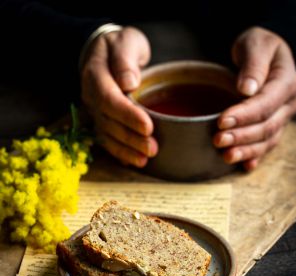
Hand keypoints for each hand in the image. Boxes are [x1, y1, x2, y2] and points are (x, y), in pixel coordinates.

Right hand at [81, 26, 157, 166]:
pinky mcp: (100, 122)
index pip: (109, 99)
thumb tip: (129, 83)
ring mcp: (94, 112)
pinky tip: (135, 162)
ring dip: (126, 150)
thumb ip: (125, 59)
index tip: (147, 126)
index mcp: (95, 75)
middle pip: (109, 122)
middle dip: (131, 138)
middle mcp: (91, 97)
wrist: (103, 53)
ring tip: (145, 159)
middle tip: (152, 148)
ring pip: (107, 135)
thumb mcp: (125, 41)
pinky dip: (121, 153)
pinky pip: (107, 141)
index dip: (128, 115)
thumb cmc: (118, 46)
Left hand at [214, 27, 295, 169]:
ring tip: (226, 156)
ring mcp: (283, 117)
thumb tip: (247, 89)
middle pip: (267, 126)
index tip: (222, 121)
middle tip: (218, 140)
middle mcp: (289, 103)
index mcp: (287, 81)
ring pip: (267, 140)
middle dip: (242, 136)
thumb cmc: (258, 46)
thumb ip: (253, 63)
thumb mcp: (255, 43)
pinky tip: (244, 165)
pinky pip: (266, 145)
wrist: (264, 54)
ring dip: (246, 151)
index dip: (244, 115)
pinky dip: (254, 156)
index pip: (265, 103)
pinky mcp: (273, 126)